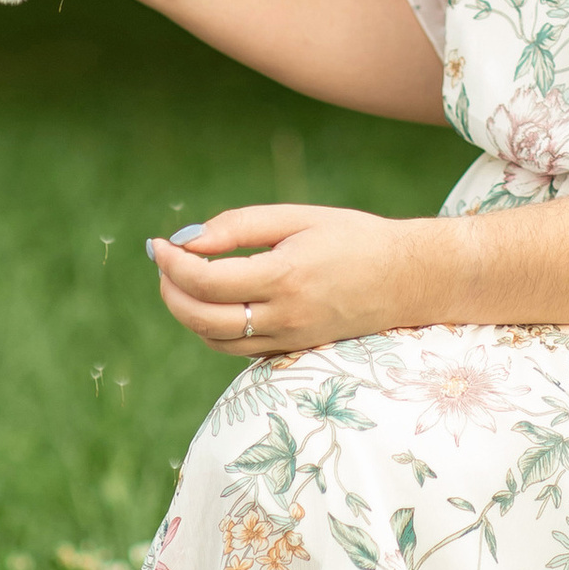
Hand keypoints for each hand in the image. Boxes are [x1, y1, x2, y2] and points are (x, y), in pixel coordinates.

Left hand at [144, 203, 438, 360]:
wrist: (408, 279)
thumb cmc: (354, 238)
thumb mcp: (298, 218)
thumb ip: (240, 226)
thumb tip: (188, 240)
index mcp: (286, 277)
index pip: (207, 281)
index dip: (173, 263)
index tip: (159, 243)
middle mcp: (285, 317)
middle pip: (202, 319)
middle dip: (170, 291)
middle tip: (162, 262)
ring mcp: (290, 340)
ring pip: (215, 340)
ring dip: (187, 312)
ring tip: (180, 279)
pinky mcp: (294, 351)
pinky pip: (238, 349)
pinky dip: (213, 328)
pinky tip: (213, 300)